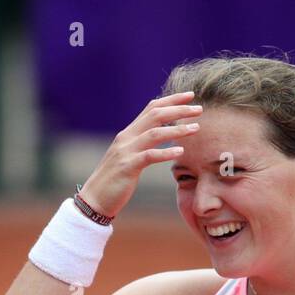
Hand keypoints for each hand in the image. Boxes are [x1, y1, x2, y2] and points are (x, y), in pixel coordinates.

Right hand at [77, 91, 202, 219]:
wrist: (95, 198)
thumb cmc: (115, 180)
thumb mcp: (129, 156)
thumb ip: (142, 144)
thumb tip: (160, 137)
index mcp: (129, 133)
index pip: (151, 109)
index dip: (171, 100)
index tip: (190, 96)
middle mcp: (127, 137)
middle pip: (155, 115)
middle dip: (178, 110)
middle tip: (199, 109)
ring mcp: (126, 151)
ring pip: (154, 133)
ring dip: (177, 129)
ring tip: (196, 128)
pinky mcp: (127, 167)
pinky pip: (149, 156)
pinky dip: (165, 153)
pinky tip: (180, 152)